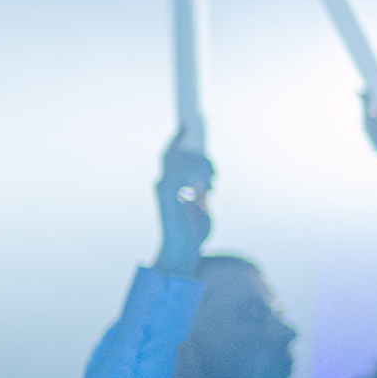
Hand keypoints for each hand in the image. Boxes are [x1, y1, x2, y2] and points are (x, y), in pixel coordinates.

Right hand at [153, 133, 214, 274]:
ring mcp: (163, 188)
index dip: (177, 138)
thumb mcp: (201, 205)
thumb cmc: (193, 232)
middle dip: (198, 156)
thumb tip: (207, 175)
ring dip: (201, 167)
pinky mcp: (168, 195)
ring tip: (211, 186)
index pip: (170, 155)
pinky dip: (197, 174)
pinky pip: (182, 171)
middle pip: (174, 153)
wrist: (184, 252)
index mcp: (170, 185)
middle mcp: (163, 183)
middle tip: (214, 174)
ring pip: (180, 160)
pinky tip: (204, 189)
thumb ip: (200, 188)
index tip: (186, 125)